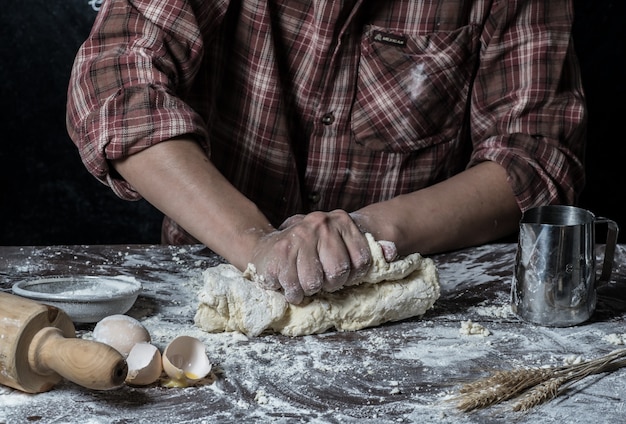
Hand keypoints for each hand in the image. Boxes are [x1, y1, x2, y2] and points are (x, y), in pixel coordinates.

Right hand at [248, 210, 374, 303]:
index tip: (341, 276)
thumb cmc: (308, 252)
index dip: (352, 276)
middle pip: (338, 273)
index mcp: (341, 220)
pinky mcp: (281, 252)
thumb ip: (365, 249)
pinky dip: (293, 293)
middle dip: (329, 284)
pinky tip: (291, 285)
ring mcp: (300, 236)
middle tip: (320, 280)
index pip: (361, 260)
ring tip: (303, 281)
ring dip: (309, 290)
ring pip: (315, 282)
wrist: (265, 249)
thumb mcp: (338, 243)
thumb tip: (391, 252)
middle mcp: (321, 223)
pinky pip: (294, 286)